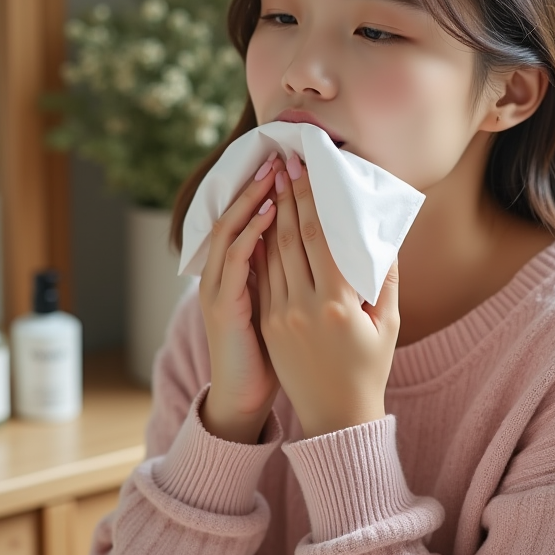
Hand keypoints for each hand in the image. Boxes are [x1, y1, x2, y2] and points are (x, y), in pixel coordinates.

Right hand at [198, 153, 284, 443]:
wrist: (246, 399)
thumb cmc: (273, 359)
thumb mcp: (283, 311)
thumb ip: (296, 278)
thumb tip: (333, 248)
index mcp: (243, 274)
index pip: (255, 223)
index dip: (272, 194)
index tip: (296, 168)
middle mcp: (226, 274)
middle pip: (241, 217)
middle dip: (262, 186)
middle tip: (285, 156)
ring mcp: (220, 288)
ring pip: (233, 230)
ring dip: (253, 199)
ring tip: (276, 173)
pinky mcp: (222, 305)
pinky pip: (234, 259)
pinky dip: (250, 233)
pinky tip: (269, 214)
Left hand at [254, 152, 400, 437]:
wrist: (336, 416)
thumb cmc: (370, 367)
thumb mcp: (389, 322)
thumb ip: (385, 277)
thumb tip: (383, 235)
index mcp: (337, 303)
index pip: (318, 236)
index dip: (308, 199)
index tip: (303, 169)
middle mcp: (303, 306)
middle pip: (289, 237)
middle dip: (285, 196)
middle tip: (282, 164)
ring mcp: (279, 315)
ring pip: (270, 254)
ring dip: (270, 216)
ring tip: (271, 186)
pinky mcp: (266, 324)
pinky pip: (262, 276)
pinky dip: (260, 247)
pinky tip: (262, 225)